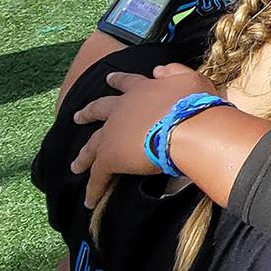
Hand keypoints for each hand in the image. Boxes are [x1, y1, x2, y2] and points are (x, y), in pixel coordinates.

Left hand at [71, 64, 214, 206]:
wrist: (186, 128)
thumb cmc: (194, 104)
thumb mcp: (191, 79)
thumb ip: (173, 72)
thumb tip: (157, 70)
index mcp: (141, 90)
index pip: (127, 82)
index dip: (118, 80)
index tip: (108, 78)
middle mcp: (121, 108)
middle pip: (99, 110)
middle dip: (88, 113)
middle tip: (77, 117)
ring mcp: (112, 133)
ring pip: (92, 145)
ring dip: (83, 156)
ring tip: (76, 164)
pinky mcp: (110, 157)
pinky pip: (98, 176)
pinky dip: (94, 189)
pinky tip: (89, 201)